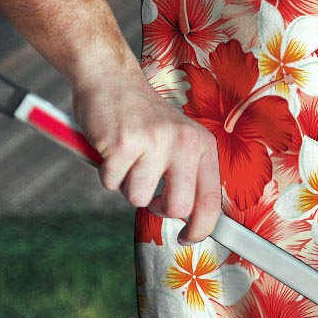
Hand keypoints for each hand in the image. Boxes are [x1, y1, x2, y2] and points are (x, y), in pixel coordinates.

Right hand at [73, 75, 220, 243]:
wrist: (111, 79)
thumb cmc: (144, 118)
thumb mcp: (179, 140)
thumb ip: (188, 174)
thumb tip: (193, 220)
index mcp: (202, 144)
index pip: (211, 200)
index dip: (200, 228)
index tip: (187, 238)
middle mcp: (183, 142)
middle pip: (177, 207)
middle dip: (158, 209)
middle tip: (149, 193)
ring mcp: (153, 142)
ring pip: (138, 198)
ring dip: (127, 185)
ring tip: (128, 158)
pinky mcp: (123, 144)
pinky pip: (111, 184)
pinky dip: (107, 173)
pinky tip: (112, 150)